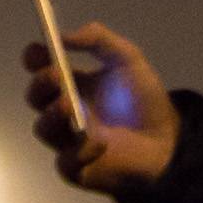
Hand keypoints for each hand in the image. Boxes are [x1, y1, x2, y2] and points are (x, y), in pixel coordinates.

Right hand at [22, 21, 180, 192]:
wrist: (167, 140)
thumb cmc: (144, 99)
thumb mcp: (127, 59)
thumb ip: (99, 40)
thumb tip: (63, 34)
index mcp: (73, 83)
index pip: (42, 68)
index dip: (35, 58)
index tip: (37, 49)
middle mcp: (64, 110)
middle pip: (37, 97)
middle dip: (41, 85)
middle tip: (55, 76)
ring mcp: (67, 139)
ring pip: (44, 128)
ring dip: (53, 115)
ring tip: (68, 104)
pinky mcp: (77, 168)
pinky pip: (67, 162)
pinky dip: (80, 151)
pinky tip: (101, 142)